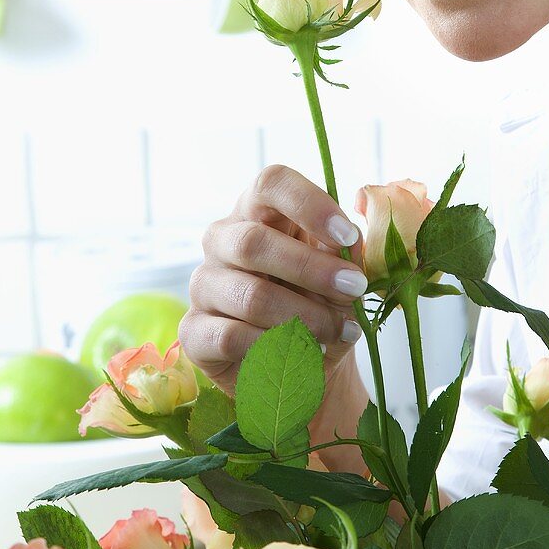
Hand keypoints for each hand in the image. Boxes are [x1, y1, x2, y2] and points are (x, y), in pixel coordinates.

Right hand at [179, 164, 366, 395]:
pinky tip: (307, 354)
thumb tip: (351, 242)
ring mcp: (203, 284)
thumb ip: (344, 250)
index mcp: (258, 210)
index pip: (271, 184)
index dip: (310, 203)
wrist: (300, 365)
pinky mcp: (193, 330)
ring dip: (305, 316)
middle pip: (254, 241)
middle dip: (312, 268)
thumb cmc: (319, 301)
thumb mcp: (340, 270)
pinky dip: (277, 348)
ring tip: (340, 330)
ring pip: (250, 295)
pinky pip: (232, 337)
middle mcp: (222, 240)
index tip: (348, 236)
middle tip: (355, 288)